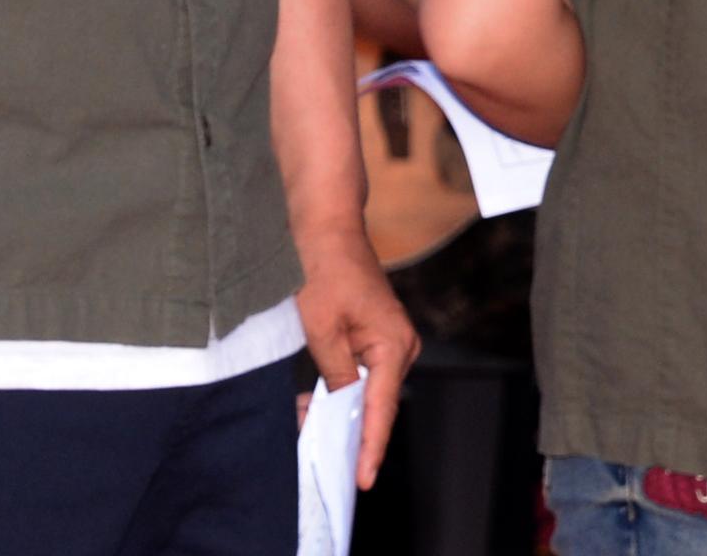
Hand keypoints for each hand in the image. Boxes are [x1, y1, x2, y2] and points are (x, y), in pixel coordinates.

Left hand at [293, 226, 418, 489]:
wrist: (327, 226)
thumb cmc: (322, 270)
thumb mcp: (321, 329)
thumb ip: (335, 376)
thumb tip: (341, 410)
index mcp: (393, 345)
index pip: (380, 411)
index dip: (369, 449)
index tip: (361, 480)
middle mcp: (401, 346)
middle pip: (377, 404)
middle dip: (348, 431)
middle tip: (318, 457)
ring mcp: (391, 340)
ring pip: (367, 391)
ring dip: (339, 409)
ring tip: (305, 423)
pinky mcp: (377, 335)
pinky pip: (362, 374)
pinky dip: (340, 389)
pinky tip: (313, 400)